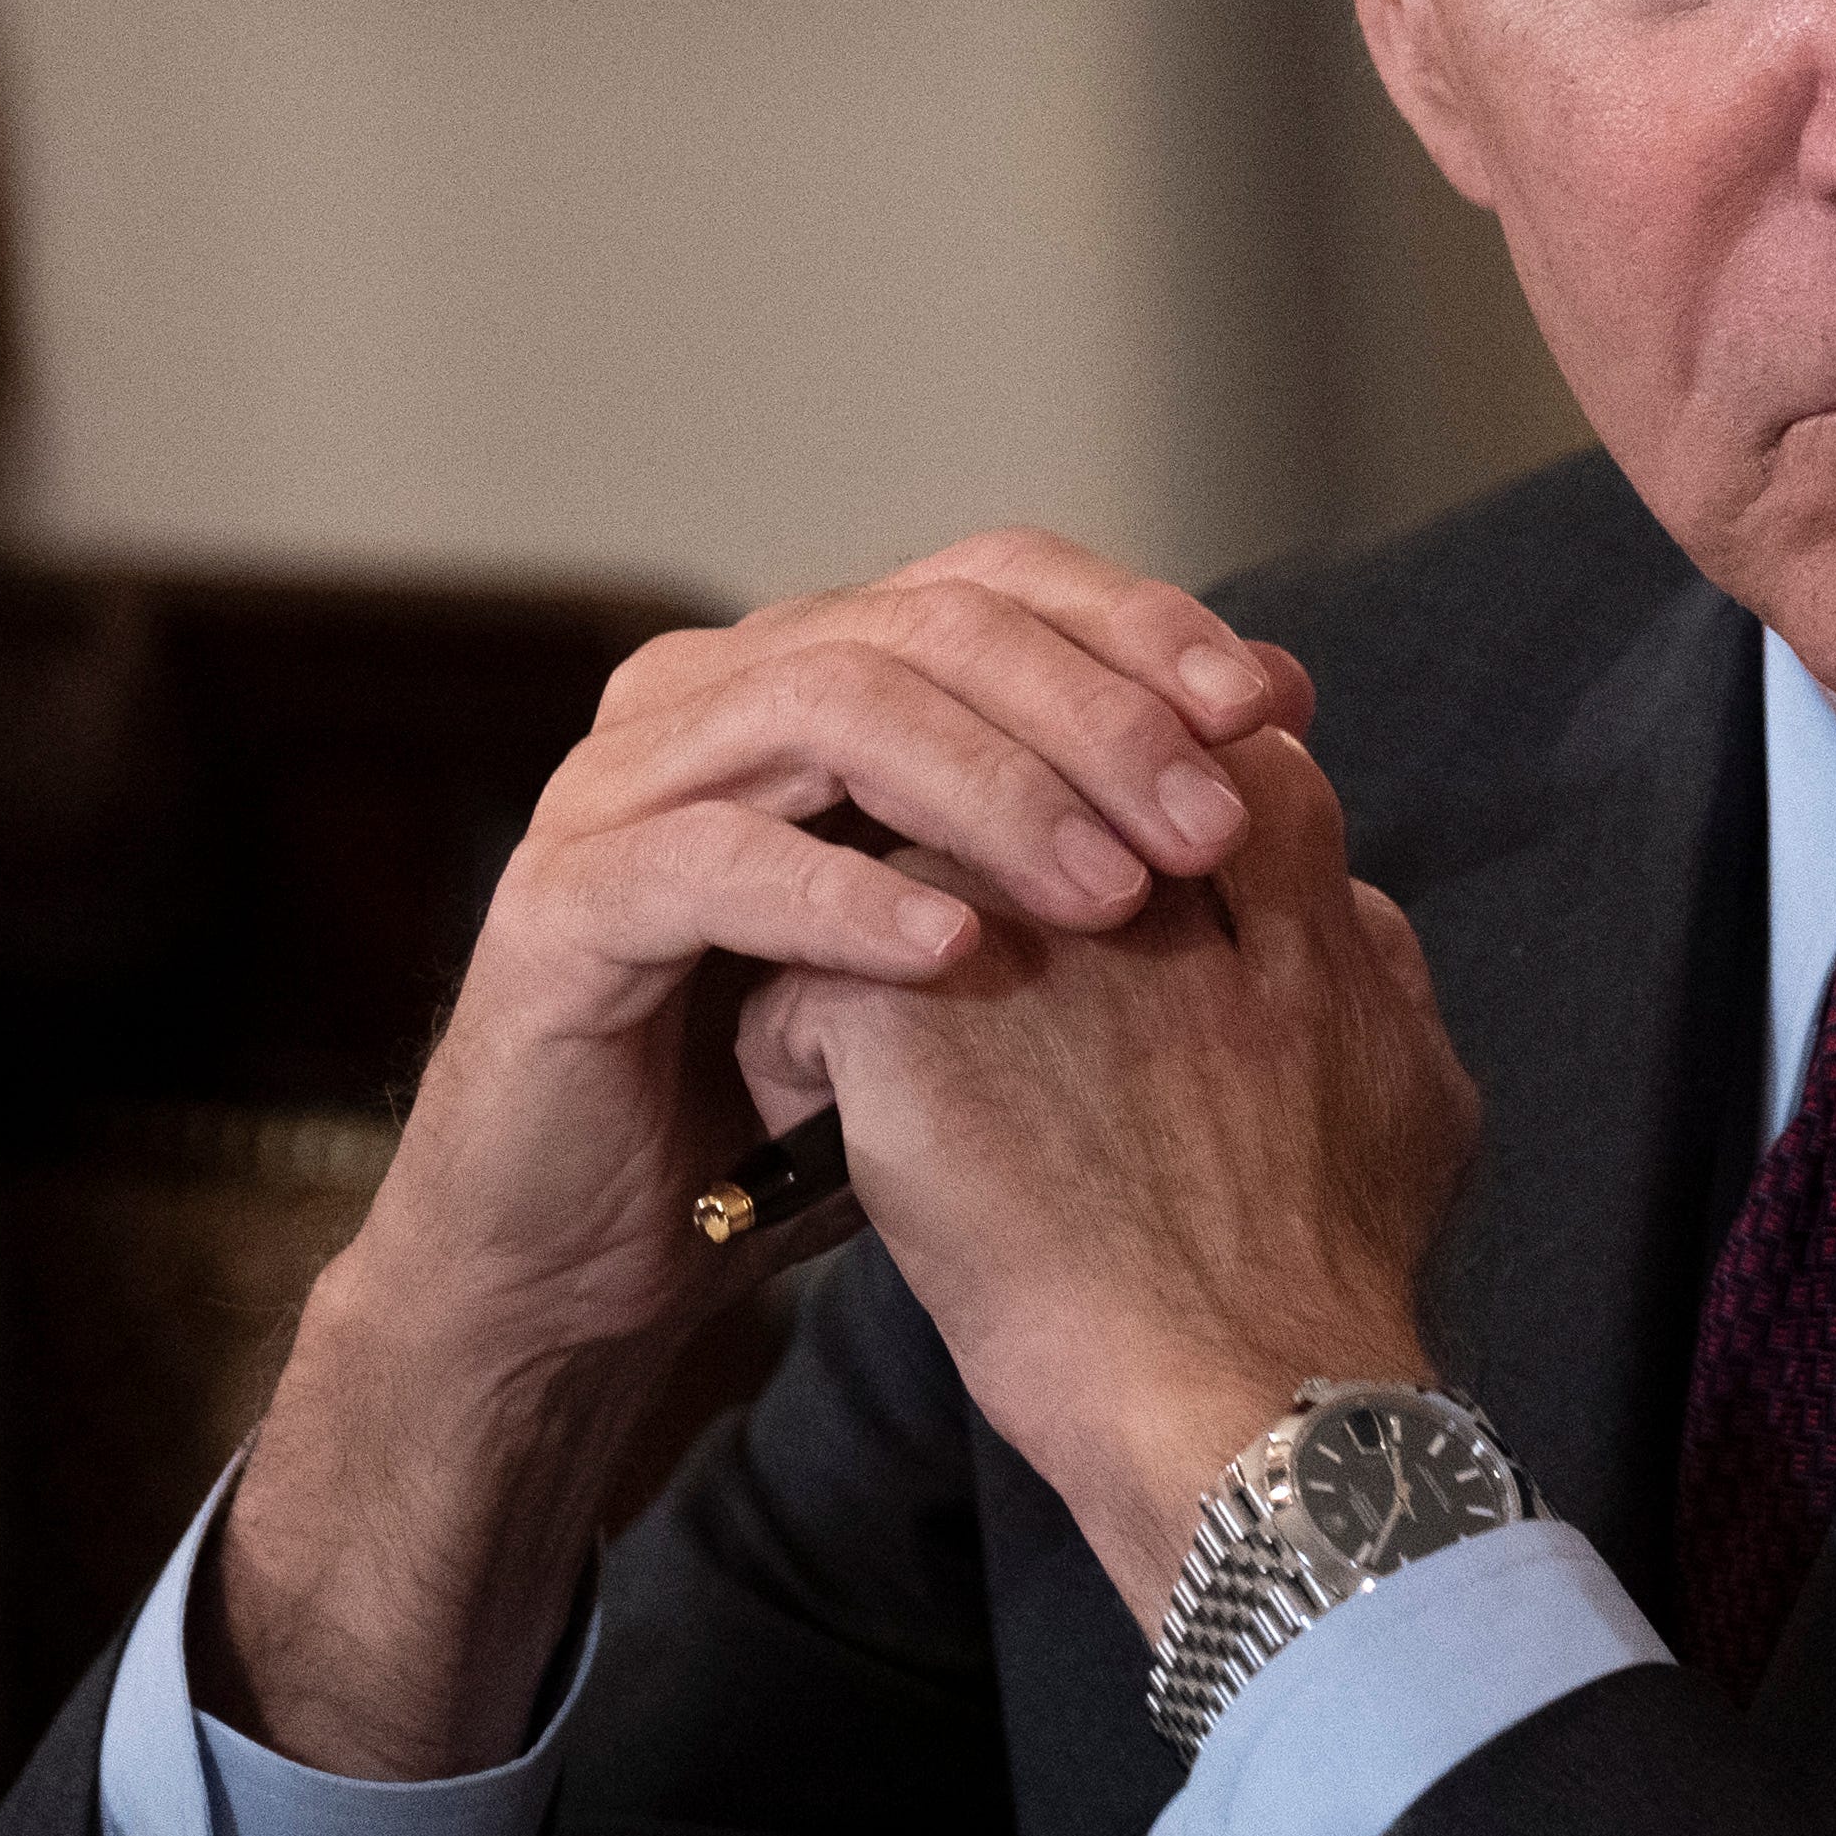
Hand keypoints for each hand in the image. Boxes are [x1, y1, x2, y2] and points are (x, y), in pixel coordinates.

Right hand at [211, 533, 1310, 1778]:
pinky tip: (960, 952)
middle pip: (924, 626)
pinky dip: (849, 897)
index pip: (987, 580)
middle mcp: (705, 693)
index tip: (1273, 706)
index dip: (1136, 624)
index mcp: (803, 673)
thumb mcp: (961, 945)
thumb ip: (1073, 835)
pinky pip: (716, 864)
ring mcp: (618, 787)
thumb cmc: (787, 1099)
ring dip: (992, 794)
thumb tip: (1274, 733)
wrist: (583, 1255)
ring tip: (1113, 893)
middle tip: (1209, 823)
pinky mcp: (561, 904)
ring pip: (828, 710)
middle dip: (1092, 713)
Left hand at [743, 725, 1479, 1624]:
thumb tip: (1349, 916)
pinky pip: (798, 978)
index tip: (1091, 859)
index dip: (1135, 784)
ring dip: (871, 925)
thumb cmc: (1334, 1290)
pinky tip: (820, 1123)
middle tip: (939, 926)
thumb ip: (1380, 975)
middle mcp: (1156, 893)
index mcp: (1283, 900)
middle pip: (1029, 776)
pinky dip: (794, 1044)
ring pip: (894, 853)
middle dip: (977, 836)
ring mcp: (1021, 944)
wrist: (1245, 1410)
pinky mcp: (903, 1024)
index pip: (1206, 751)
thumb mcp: (1417, 1100)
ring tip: (867, 1024)